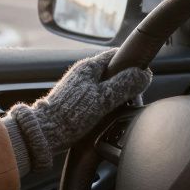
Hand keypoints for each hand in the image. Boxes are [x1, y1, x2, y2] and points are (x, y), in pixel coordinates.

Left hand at [3, 48, 150, 171]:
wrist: (45, 133)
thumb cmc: (71, 115)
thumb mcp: (103, 99)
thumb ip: (124, 85)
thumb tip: (144, 74)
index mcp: (89, 67)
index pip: (116, 55)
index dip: (132, 64)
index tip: (142, 77)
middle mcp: (83, 74)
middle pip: (113, 73)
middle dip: (126, 85)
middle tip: (133, 100)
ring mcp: (79, 88)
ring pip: (106, 87)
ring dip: (117, 97)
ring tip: (122, 110)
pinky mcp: (76, 102)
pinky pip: (99, 99)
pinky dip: (107, 106)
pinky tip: (109, 117)